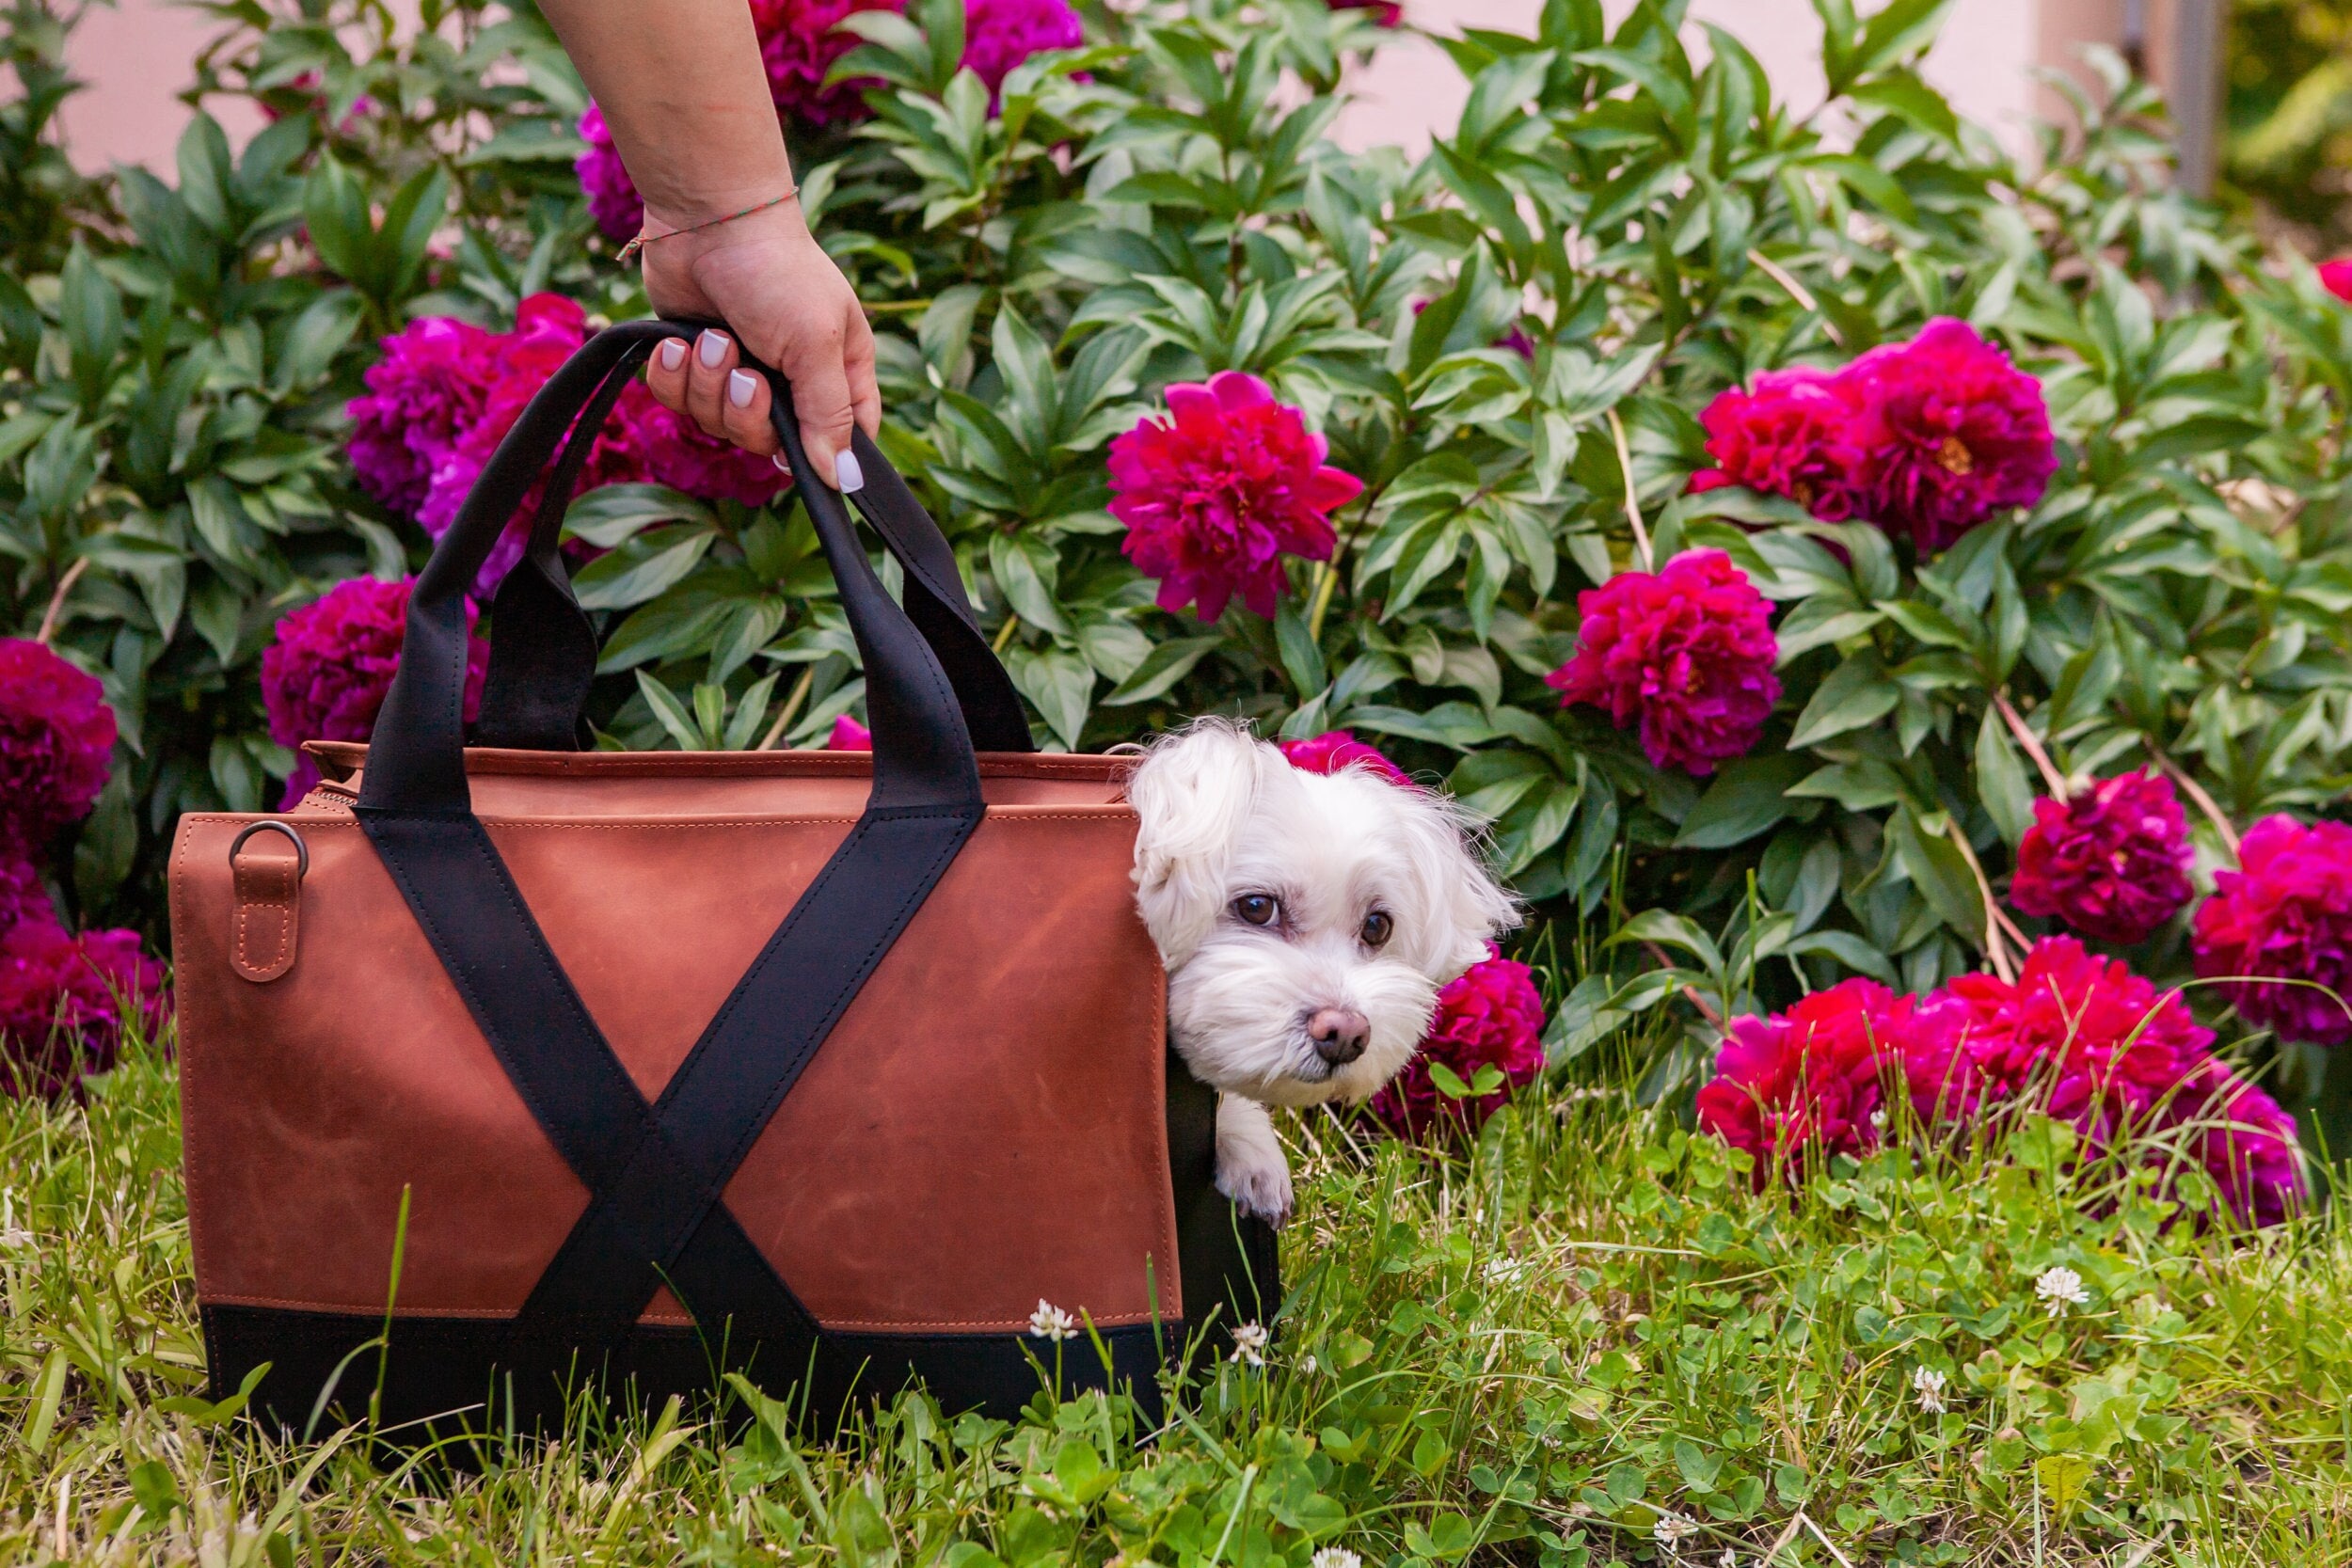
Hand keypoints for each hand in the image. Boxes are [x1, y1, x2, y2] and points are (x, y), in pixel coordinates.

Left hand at [639, 200, 879, 489]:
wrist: (708, 217)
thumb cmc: (777, 272)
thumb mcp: (816, 344)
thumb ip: (828, 415)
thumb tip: (842, 479)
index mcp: (837, 372)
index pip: (844, 440)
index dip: (823, 457)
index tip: (795, 450)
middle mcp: (790, 377)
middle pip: (768, 443)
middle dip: (746, 412)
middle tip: (743, 373)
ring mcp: (738, 370)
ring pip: (718, 424)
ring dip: (706, 385)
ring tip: (709, 339)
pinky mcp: (692, 362)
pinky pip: (678, 402)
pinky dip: (673, 377)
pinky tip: (677, 343)